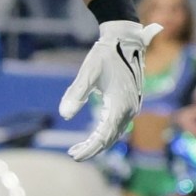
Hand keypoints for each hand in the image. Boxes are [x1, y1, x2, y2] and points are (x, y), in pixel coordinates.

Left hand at [62, 19, 164, 160]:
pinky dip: (104, 133)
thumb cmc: (105, 54)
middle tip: (73, 154)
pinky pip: (117, 125)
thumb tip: (63, 115)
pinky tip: (92, 135)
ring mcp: (132, 107)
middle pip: (110, 138)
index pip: (104, 135)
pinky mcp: (130, 103)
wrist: (125, 40)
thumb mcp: (88, 72)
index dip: (89, 148)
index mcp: (121, 105)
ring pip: (115, 133)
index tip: (73, 155)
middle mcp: (130, 109)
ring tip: (78, 149)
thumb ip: (76, 93)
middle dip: (92, 148)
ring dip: (97, 143)